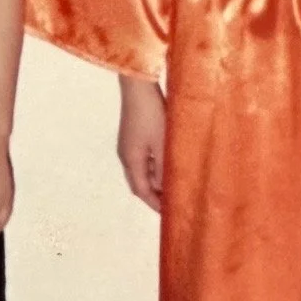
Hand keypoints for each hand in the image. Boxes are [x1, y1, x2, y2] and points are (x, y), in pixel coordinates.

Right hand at [118, 77, 165, 212]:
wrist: (138, 86)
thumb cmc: (151, 113)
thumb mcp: (162, 143)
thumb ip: (164, 168)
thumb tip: (165, 189)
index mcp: (131, 160)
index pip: (142, 191)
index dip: (155, 204)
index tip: (169, 214)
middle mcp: (126, 155)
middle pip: (139, 183)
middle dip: (154, 195)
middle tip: (172, 204)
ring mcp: (129, 145)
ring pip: (142, 171)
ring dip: (156, 180)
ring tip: (173, 186)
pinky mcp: (134, 136)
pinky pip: (144, 159)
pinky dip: (155, 167)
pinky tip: (168, 165)